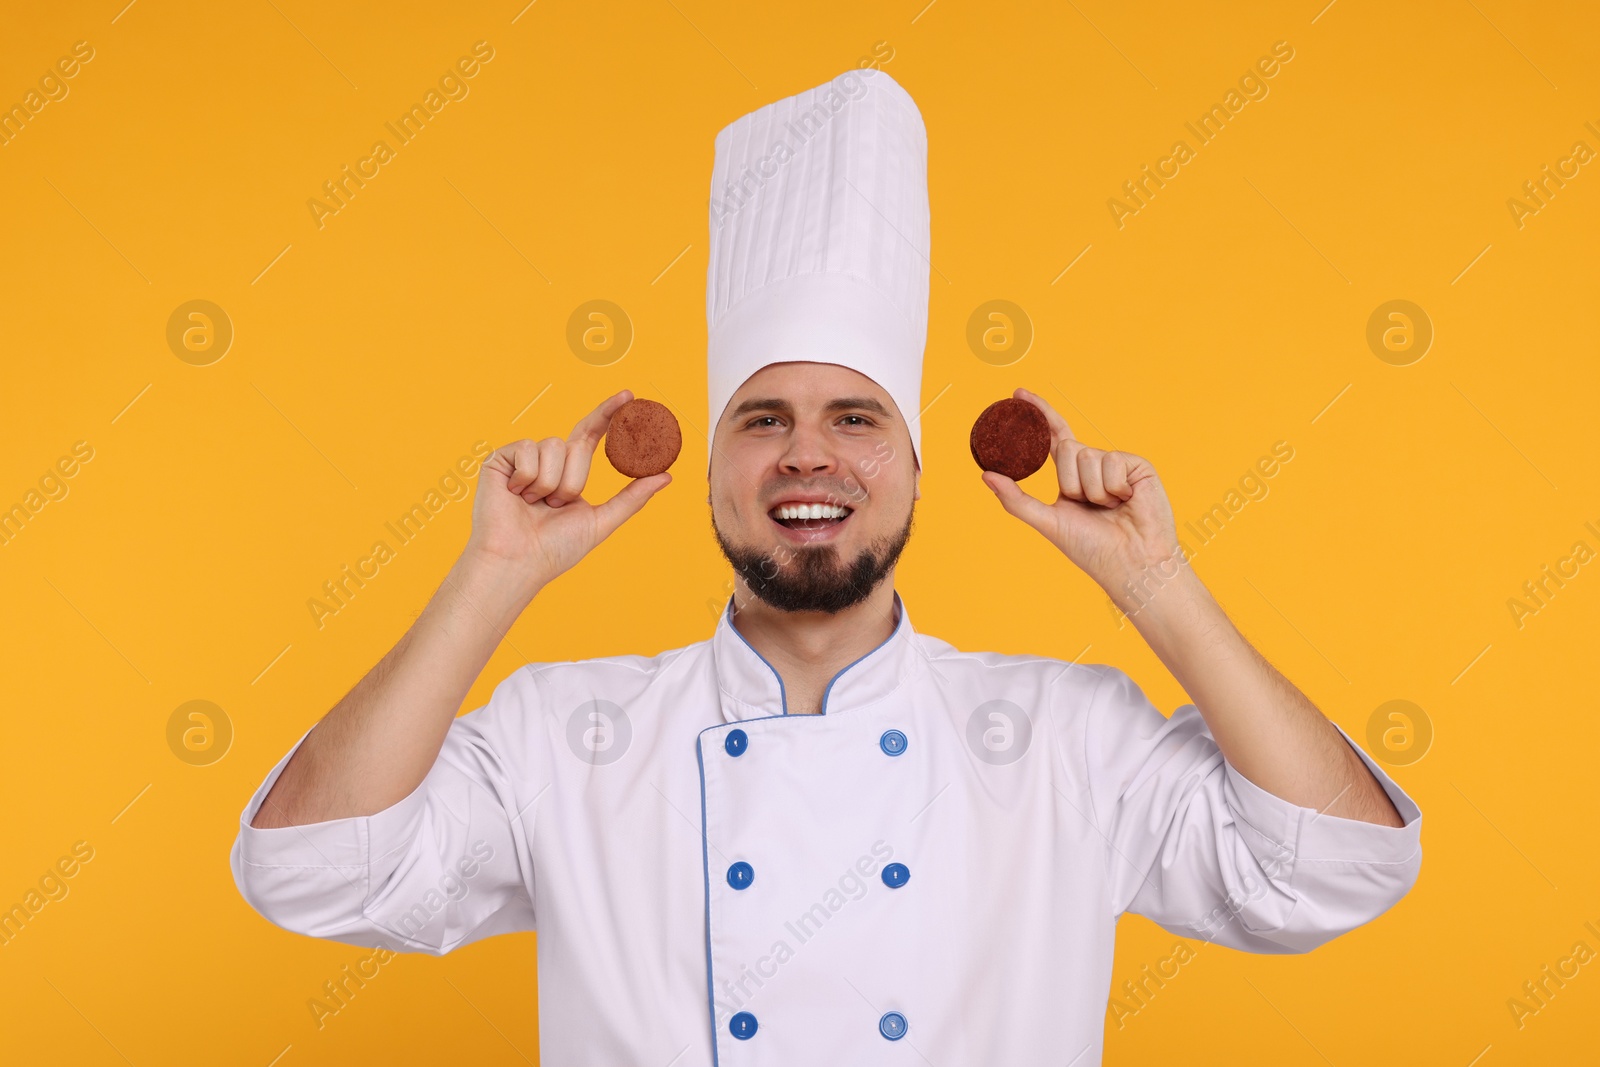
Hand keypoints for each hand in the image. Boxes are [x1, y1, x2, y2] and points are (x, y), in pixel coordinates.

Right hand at [466, 390, 671, 587]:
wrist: (518, 561)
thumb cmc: (555, 549)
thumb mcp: (601, 521)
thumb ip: (632, 497)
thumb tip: (665, 476)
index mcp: (569, 472)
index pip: (591, 434)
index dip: (608, 414)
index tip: (629, 395)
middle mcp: (548, 461)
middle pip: (577, 444)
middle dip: (573, 480)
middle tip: (555, 506)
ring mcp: (524, 458)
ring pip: (554, 445)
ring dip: (550, 483)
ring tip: (533, 504)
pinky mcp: (501, 458)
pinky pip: (528, 449)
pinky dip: (527, 478)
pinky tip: (515, 495)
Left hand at [982, 388, 1181, 590]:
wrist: (1131, 563)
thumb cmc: (1092, 549)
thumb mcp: (1048, 522)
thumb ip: (1016, 499)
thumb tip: (985, 474)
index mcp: (1072, 476)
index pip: (1053, 437)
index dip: (1038, 413)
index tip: (1018, 393)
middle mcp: (1092, 466)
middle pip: (1067, 447)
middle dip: (1070, 482)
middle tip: (1088, 507)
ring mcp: (1116, 463)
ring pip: (1087, 455)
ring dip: (1092, 490)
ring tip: (1110, 508)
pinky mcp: (1137, 465)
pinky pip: (1111, 462)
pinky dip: (1113, 488)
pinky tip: (1127, 502)